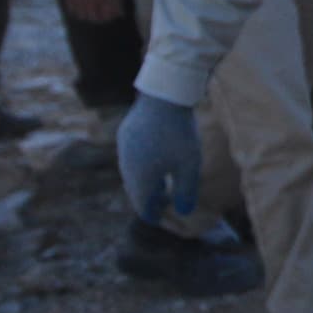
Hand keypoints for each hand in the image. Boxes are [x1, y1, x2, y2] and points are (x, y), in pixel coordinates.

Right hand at [64, 0, 125, 23]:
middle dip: (101, 17)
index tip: (112, 14)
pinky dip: (75, 9)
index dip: (113, 15)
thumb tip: (119, 10)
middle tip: (101, 14)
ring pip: (83, 16)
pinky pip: (71, 8)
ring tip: (90, 11)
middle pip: (97, 18)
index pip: (112, 14)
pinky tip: (79, 6)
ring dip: (87, 15)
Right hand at [116, 93, 202, 223]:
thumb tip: (184, 212)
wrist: (163, 95)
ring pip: (132, 175)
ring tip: (163, 184)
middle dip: (150, 200)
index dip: (155, 216)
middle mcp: (126, 166)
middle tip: (167, 201)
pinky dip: (143, 167)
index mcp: (139, 178)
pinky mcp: (125, 134)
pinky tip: (157, 161)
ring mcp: (123, 149)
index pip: (142, 208)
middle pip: (135, 192)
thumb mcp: (189, 166)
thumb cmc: (179, 134)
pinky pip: (131, 159)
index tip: (167, 217)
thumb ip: (186, 192)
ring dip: (146, 182)